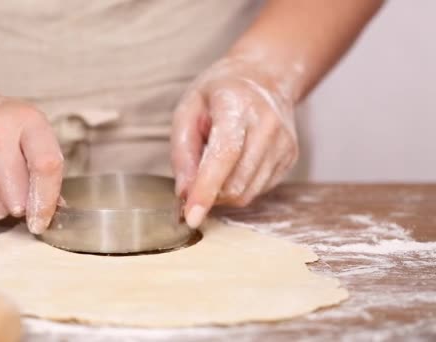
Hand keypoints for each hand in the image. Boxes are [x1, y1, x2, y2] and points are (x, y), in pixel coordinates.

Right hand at [0, 94, 63, 233]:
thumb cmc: (3, 128)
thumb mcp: (32, 133)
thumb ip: (47, 168)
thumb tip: (54, 208)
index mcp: (27, 120)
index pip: (45, 166)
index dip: (46, 201)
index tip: (41, 221)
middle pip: (16, 195)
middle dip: (20, 206)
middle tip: (17, 195)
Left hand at [171, 55, 298, 227]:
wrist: (264, 77)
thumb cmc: (219, 92)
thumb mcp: (188, 109)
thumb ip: (182, 151)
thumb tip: (184, 193)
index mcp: (238, 106)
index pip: (225, 155)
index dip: (206, 189)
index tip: (191, 216)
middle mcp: (267, 125)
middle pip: (236, 182)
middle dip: (208, 193)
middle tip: (194, 175)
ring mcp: (284, 143)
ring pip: (247, 193)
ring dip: (222, 192)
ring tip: (215, 164)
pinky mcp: (290, 157)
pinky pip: (258, 190)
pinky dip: (238, 186)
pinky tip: (234, 163)